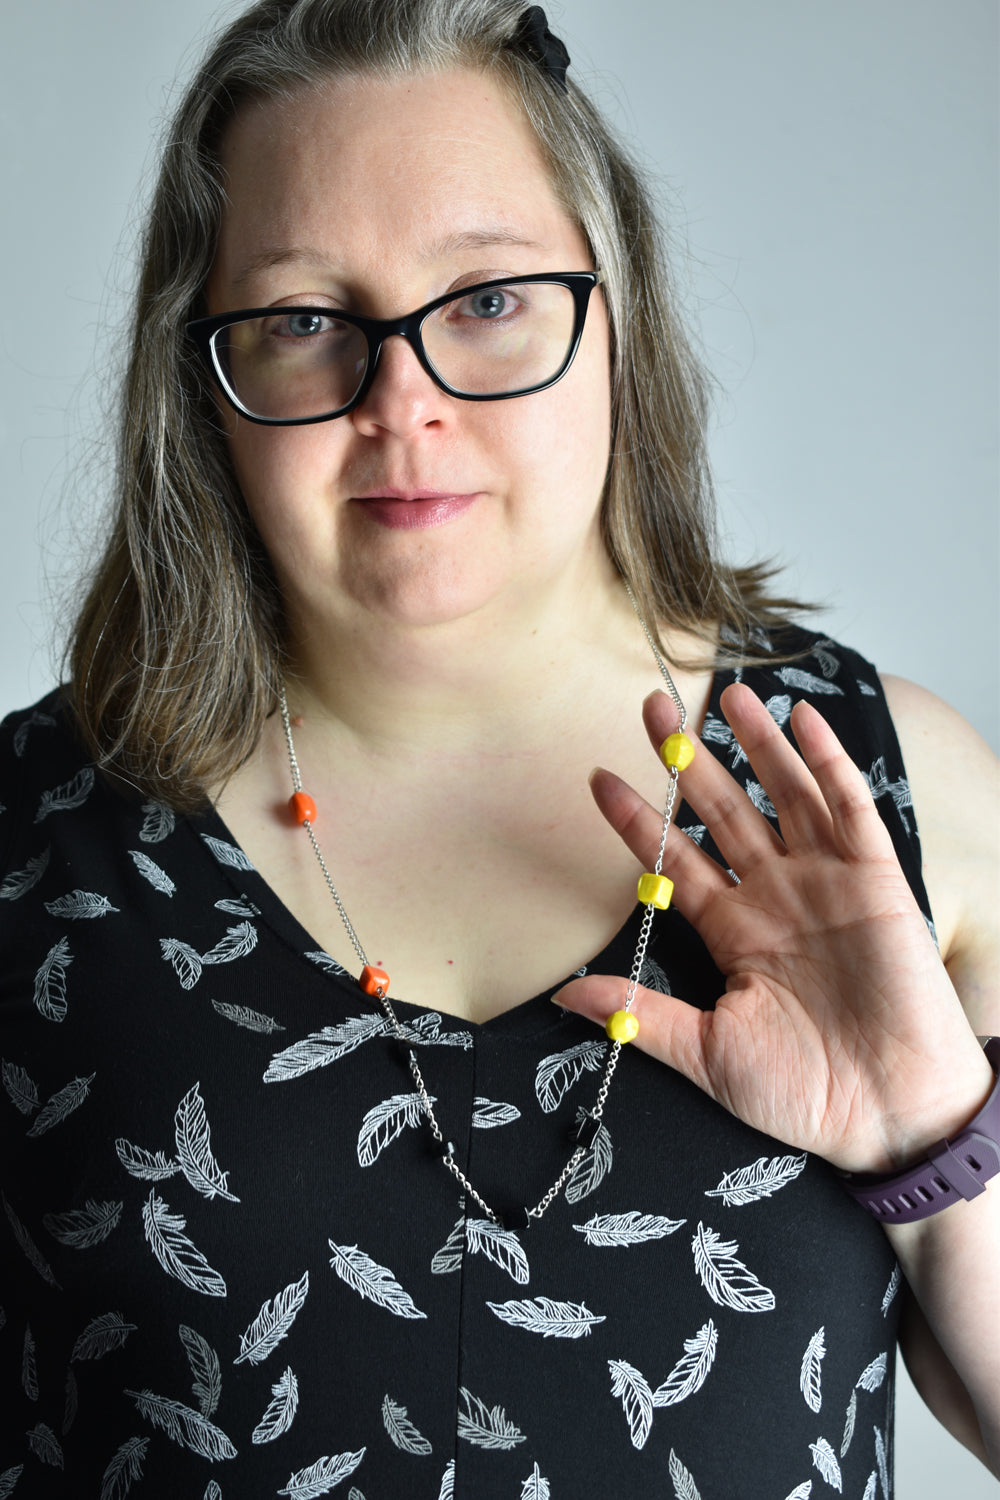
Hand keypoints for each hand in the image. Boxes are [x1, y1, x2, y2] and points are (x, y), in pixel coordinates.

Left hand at [555, 684, 992, 1172]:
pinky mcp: (876, 881)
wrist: (892, 1117)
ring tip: (725, 693)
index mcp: (735, 932)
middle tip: (652, 707)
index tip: (598, 778)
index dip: (639, 819)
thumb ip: (643, 1017)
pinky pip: (850, 809)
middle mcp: (776, 896)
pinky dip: (827, 763)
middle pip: (723, 811)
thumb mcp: (709, 1053)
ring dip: (756, 744)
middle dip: (688, 760)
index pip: (676, 859)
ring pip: (785, 795)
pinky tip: (802, 720)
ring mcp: (826, 882)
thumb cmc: (807, 1093)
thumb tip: (566, 996)